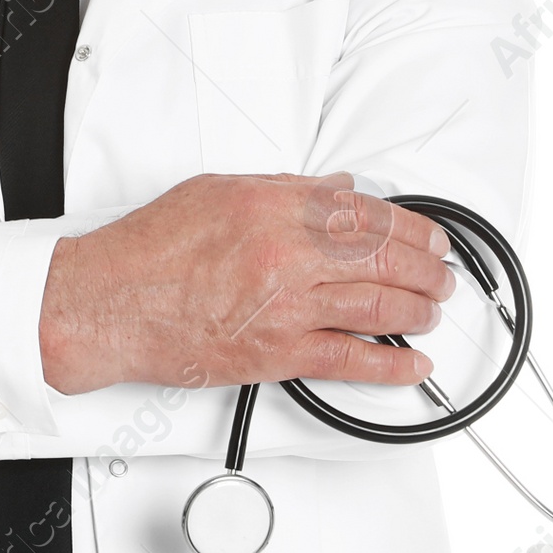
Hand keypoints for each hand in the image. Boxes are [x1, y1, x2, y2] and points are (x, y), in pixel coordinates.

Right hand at [39, 172, 453, 394]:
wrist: (110, 302)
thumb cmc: (150, 250)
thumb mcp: (218, 191)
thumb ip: (284, 189)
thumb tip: (335, 189)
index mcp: (273, 206)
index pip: (364, 212)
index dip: (410, 226)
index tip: (427, 235)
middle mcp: (285, 252)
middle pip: (384, 258)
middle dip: (427, 268)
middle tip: (442, 274)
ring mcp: (285, 306)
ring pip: (377, 306)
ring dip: (417, 310)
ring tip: (431, 310)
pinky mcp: (276, 354)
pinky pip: (349, 359)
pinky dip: (390, 364)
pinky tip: (411, 362)